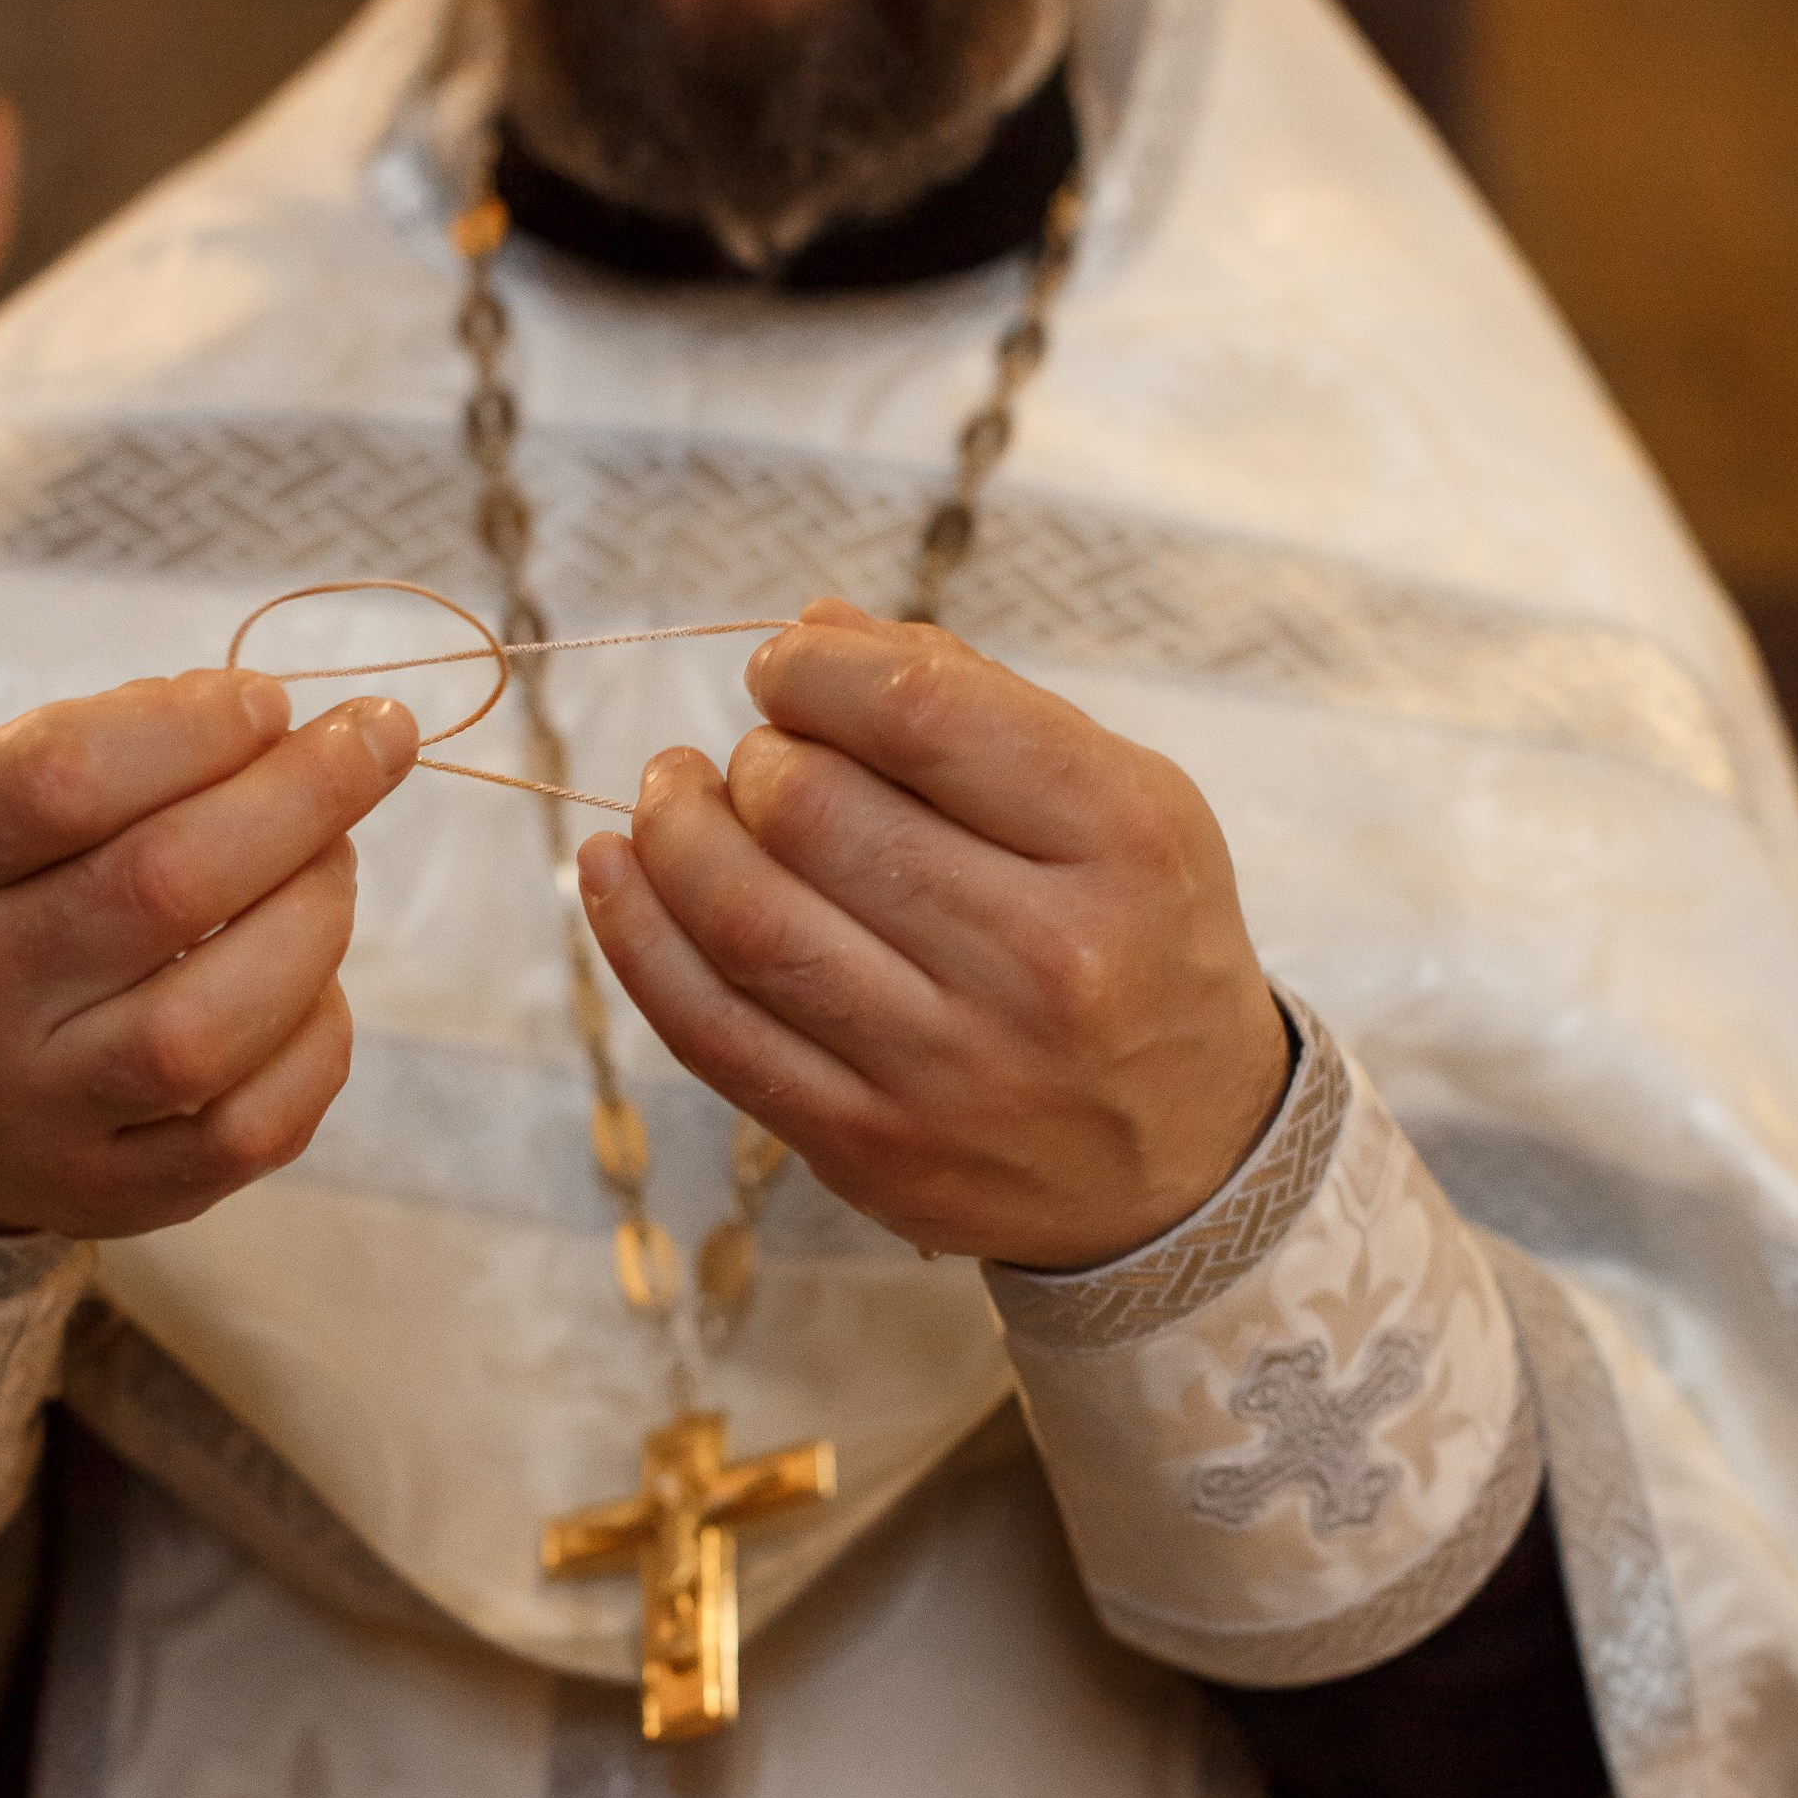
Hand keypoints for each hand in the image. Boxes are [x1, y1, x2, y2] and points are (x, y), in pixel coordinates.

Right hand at [0, 671, 416, 1237]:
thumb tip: (264, 719)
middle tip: (374, 743)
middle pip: (162, 888)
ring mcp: (35, 1110)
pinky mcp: (111, 1191)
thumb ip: (94, 742)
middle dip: (303, 797)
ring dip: (314, 919)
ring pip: (210, 1025)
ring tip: (334, 863)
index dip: (196, 728)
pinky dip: (317, 1040)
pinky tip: (316, 985)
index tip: (271, 701)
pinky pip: (251, 1128)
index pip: (63, 779)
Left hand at [575, 601, 1289, 1268]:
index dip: (814, 670)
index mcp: (1124, 845)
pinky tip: (611, 869)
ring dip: (676, 833)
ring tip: (672, 794)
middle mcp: (1047, 962)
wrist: (1187, 1169)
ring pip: (748, 920)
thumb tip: (813, 627)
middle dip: (752, 756)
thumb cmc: (1141, 946)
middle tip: (755, 754)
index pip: (922, 716)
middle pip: (814, 812)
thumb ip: (976, 706)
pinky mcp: (869, 1147)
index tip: (786, 668)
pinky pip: (711, 1030)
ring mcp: (950, 1069)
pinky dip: (636, 936)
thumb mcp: (1121, 805)